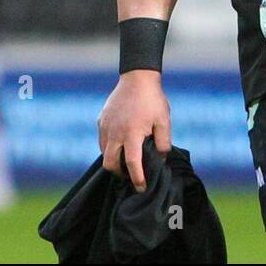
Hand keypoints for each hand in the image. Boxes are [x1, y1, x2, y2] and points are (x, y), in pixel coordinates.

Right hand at [97, 71, 171, 191]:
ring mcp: (106, 126)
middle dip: (120, 174)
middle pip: (110, 164)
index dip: (137, 179)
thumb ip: (163, 143)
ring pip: (104, 153)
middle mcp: (115, 132)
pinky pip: (102, 141)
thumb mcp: (164, 121)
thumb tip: (160, 160)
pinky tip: (121, 144)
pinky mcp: (101, 120)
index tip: (141, 188)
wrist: (137, 77)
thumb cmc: (153, 100)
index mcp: (132, 134)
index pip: (131, 163)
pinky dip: (109, 148)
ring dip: (114, 160)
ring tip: (127, 159)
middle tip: (132, 175)